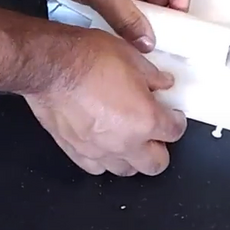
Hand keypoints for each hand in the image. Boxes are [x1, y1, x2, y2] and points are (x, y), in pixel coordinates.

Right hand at [25, 26, 186, 175]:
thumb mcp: (134, 59)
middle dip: (161, 148)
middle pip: (156, 163)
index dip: (177, 121)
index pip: (174, 132)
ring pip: (126, 170)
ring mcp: (99, 151)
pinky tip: (106, 143)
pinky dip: (105, 159)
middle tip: (157, 132)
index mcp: (146, 119)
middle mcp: (125, 142)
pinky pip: (96, 168)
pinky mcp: (75, 151)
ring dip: (134, 157)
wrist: (52, 66)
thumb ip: (154, 77)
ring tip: (132, 138)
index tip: (174, 115)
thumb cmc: (90, 60)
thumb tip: (163, 83)